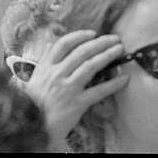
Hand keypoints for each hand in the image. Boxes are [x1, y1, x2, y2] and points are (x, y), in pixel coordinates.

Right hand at [24, 29, 129, 148]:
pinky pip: (99, 91)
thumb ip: (43, 64)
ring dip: (107, 55)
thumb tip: (50, 48)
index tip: (92, 33)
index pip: (63, 44)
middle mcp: (57, 74)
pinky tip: (124, 78)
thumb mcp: (32, 79)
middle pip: (81, 52)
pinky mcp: (78, 103)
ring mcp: (68, 88)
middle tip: (114, 39)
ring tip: (119, 50)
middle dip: (100, 43)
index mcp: (45, 67)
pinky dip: (114, 83)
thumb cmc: (33, 102)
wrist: (34, 124)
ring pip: (91, 66)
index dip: (79, 36)